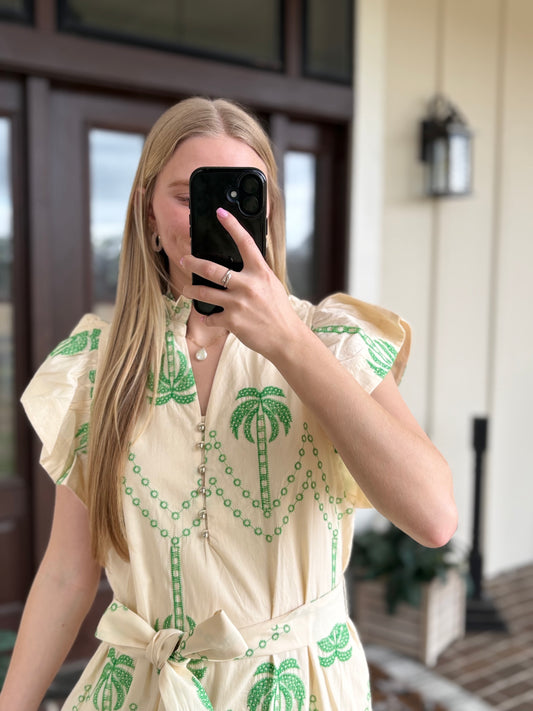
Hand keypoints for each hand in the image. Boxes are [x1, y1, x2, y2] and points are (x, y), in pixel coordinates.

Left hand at [181, 208, 303, 359]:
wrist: (285, 337)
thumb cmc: (278, 311)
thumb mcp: (271, 285)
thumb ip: (256, 273)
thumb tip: (242, 262)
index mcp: (260, 272)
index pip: (245, 242)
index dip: (232, 225)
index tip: (220, 213)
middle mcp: (248, 285)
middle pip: (212, 269)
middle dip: (193, 263)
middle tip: (184, 260)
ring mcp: (238, 303)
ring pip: (205, 293)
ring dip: (192, 291)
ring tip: (187, 290)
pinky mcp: (232, 320)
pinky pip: (210, 317)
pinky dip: (208, 318)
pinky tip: (209, 318)